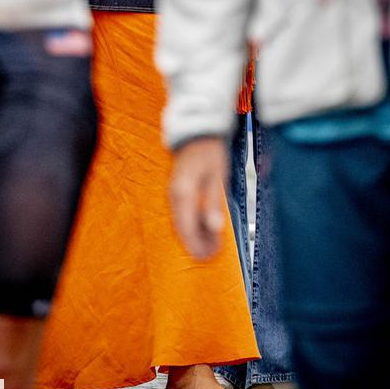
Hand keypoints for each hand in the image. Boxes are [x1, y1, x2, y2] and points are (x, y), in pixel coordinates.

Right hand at [170, 137, 227, 259]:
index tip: (210, 255)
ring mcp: (172, 194)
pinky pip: (180, 215)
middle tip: (212, 254)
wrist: (197, 133)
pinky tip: (202, 229)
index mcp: (183, 193)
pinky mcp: (175, 192)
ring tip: (210, 245)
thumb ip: (213, 204)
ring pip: (179, 223)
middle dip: (196, 244)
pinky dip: (190, 225)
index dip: (198, 245)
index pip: (187, 228)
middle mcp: (173, 196)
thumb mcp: (217, 177)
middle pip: (181, 229)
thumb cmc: (210, 153)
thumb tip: (215, 229)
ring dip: (193, 236)